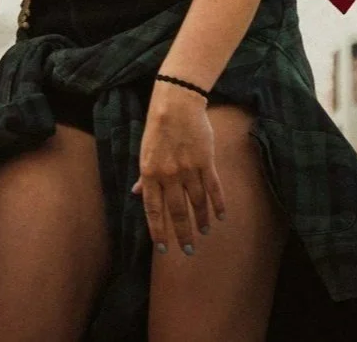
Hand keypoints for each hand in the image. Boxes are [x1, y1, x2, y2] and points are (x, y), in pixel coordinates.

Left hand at [133, 81, 225, 256]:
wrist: (176, 105)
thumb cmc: (157, 128)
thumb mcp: (145, 151)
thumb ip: (144, 176)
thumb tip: (136, 194)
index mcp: (150, 172)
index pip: (153, 209)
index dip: (158, 230)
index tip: (162, 248)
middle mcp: (168, 174)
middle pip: (177, 211)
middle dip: (182, 234)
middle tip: (188, 251)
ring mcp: (188, 169)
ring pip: (196, 203)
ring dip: (201, 221)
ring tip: (203, 233)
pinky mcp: (206, 162)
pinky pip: (213, 189)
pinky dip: (218, 205)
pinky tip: (220, 217)